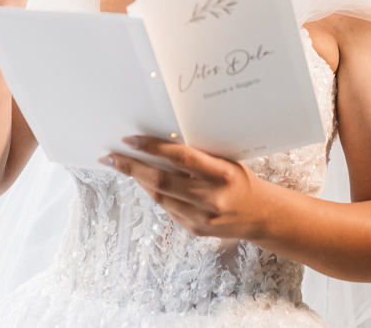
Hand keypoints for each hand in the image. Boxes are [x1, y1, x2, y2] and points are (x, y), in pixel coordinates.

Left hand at [101, 136, 272, 239]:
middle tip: (110, 156)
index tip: (129, 139)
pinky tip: (143, 181)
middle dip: (131, 166)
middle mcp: (212, 198)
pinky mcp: (195, 230)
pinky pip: (166, 208)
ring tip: (121, 165)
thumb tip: (155, 141)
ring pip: (159, 196)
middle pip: (161, 181)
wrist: (260, 215)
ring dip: (137, 179)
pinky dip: (153, 192)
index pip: (181, 157)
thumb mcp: (224, 160)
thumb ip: (196, 153)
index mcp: (222, 174)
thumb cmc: (238, 179)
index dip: (152, 147)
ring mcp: (202, 218)